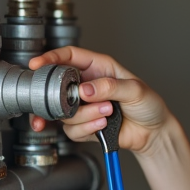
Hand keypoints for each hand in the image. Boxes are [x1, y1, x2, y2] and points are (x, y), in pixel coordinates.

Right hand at [28, 46, 170, 154]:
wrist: (153, 132)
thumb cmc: (148, 104)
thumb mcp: (134, 90)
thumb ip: (110, 87)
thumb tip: (85, 89)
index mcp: (97, 67)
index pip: (68, 56)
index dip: (51, 58)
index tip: (37, 65)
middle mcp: (86, 85)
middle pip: (56, 86)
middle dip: (59, 97)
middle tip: (72, 102)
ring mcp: (83, 106)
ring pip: (63, 111)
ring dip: (84, 116)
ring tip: (107, 113)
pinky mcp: (84, 125)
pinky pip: (71, 129)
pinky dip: (86, 129)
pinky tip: (102, 126)